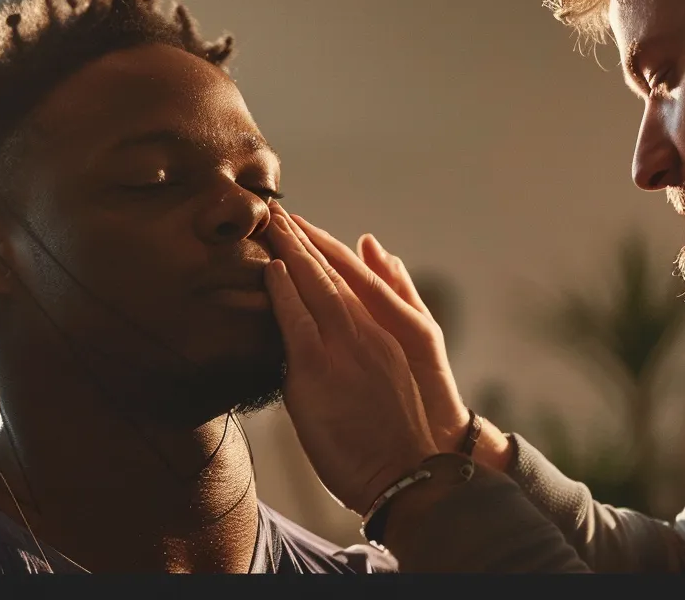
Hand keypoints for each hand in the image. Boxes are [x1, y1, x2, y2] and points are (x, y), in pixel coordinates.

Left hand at [263, 204, 436, 513]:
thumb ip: (375, 350)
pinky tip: (273, 269)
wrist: (411, 473)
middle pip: (334, 274)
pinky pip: (299, 321)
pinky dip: (286, 292)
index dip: (327, 252)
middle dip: (307, 240)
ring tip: (272, 224)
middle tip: (280, 212)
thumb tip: (350, 335)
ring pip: (317, 287)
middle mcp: (369, 333)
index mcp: (387, 335)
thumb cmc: (395, 440)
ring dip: (293, 252)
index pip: (352, 282)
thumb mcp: (395, 385)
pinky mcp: (320, 370)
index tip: (304, 229)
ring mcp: (345, 348)